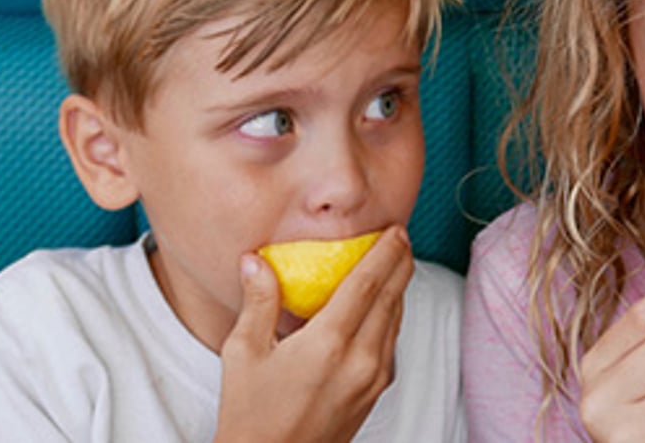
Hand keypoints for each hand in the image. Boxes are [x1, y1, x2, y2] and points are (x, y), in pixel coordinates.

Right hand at [213, 226, 413, 442]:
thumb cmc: (250, 415)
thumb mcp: (243, 354)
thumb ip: (258, 302)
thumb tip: (255, 260)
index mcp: (328, 344)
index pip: (367, 284)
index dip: (384, 253)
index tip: (393, 230)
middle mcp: (360, 359)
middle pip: (391, 298)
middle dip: (400, 263)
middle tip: (401, 236)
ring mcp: (372, 378)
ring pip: (396, 320)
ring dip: (399, 287)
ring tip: (396, 262)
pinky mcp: (375, 392)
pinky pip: (392, 342)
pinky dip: (392, 315)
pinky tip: (384, 304)